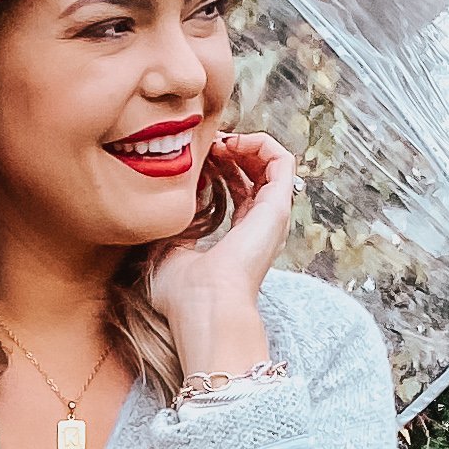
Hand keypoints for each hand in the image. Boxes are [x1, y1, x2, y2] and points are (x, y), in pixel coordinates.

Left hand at [146, 128, 295, 377]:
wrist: (205, 306)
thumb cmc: (183, 294)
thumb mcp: (170, 251)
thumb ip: (174, 226)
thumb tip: (167, 204)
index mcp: (238, 238)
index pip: (238, 192)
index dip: (217, 169)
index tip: (193, 164)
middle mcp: (259, 226)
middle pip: (255, 173)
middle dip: (230, 152)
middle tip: (204, 149)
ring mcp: (270, 215)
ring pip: (270, 163)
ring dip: (242, 144)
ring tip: (216, 145)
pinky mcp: (277, 206)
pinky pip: (281, 159)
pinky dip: (258, 142)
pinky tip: (230, 144)